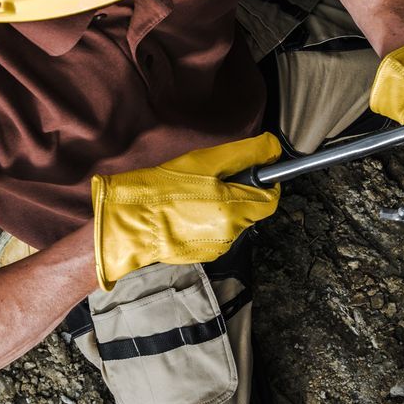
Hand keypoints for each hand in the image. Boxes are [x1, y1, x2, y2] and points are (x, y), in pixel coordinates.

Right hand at [91, 133, 281, 288]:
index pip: (270, 199)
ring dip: (224, 209)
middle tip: (213, 181)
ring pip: (234, 222)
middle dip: (240, 194)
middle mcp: (231, 233)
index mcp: (235, 209)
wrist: (130, 223)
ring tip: (195, 197)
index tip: (252, 173)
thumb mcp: (205, 161)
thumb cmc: (164, 189)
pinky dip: (209, 223)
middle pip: (252, 210)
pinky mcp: (203, 255)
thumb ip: (244, 154)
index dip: (265, 183)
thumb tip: (273, 148)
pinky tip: (188, 213)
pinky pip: (217, 234)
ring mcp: (217, 247)